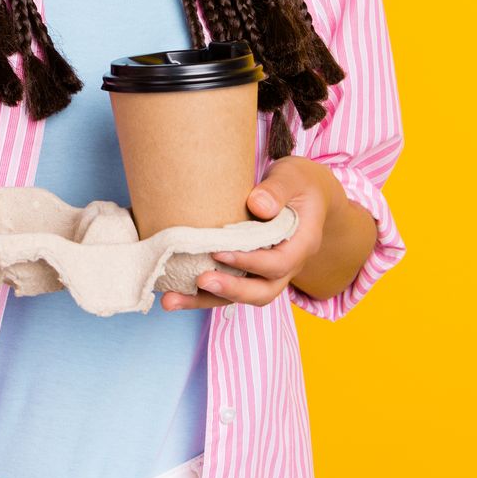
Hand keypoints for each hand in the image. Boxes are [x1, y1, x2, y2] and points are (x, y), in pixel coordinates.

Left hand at [161, 156, 329, 310]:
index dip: (250, 262)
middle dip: (231, 290)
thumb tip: (257, 205)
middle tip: (200, 281)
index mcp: (301, 244)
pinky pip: (229, 288)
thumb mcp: (292, 177)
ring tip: (170, 300)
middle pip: (262, 291)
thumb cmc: (298, 182)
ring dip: (206, 300)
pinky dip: (201, 294)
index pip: (278, 263)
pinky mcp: (249, 271)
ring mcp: (268, 272)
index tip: (220, 252)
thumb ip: (277, 190)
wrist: (306, 193)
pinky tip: (173, 292)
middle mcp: (287, 265)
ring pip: (242, 296)